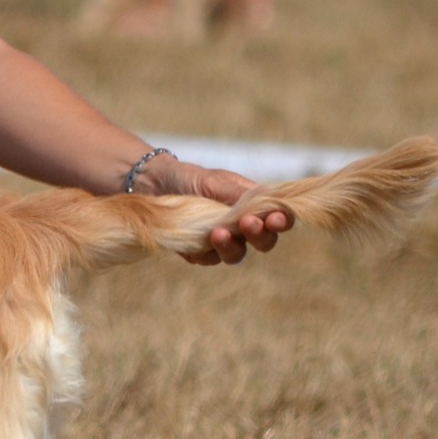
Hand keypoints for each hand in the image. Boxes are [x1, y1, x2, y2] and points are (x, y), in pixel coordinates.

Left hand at [148, 158, 293, 265]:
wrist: (156, 184)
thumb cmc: (193, 180)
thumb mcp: (219, 182)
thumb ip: (242, 195)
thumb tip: (271, 203)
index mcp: (254, 208)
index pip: (278, 220)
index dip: (282, 222)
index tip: (275, 219)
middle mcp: (242, 228)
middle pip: (263, 242)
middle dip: (259, 235)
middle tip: (248, 223)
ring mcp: (222, 243)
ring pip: (236, 255)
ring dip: (231, 246)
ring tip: (218, 232)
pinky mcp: (200, 252)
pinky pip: (208, 259)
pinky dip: (205, 251)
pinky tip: (199, 239)